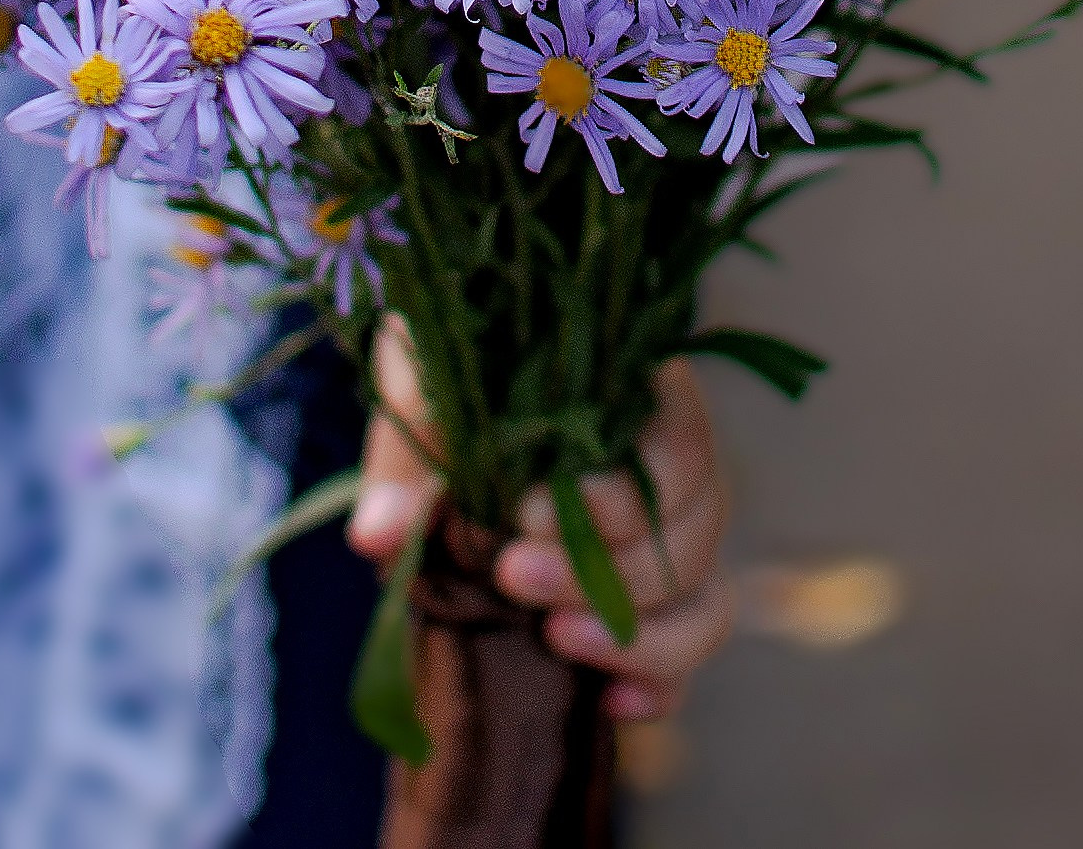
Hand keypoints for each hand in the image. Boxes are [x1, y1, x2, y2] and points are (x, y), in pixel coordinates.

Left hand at [347, 318, 732, 723]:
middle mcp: (673, 459)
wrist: (447, 411)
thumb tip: (378, 537)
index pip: (679, 441)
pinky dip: (658, 681)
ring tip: (554, 638)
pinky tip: (605, 701)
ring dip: (635, 633)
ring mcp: (677, 533)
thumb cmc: (450, 381)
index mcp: (634, 388)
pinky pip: (690, 649)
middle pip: (696, 525)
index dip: (616, 494)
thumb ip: (406, 463)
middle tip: (513, 577)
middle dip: (603, 567)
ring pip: (704, 596)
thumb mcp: (423, 397)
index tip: (525, 514)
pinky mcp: (662, 600)